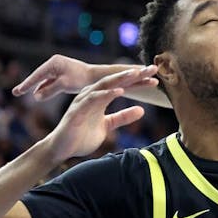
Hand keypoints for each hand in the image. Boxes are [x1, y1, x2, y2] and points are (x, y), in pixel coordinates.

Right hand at [12, 55, 96, 100]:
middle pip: (38, 76)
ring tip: (22, 92)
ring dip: (36, 87)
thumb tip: (36, 96)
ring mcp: (58, 68)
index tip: (17, 92)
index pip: (37, 75)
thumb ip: (49, 90)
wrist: (96, 77)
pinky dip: (45, 88)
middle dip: (28, 85)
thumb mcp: (64, 85)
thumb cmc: (81, 79)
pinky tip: (38, 94)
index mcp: (54, 63)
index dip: (27, 84)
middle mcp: (55, 64)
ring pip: (44, 80)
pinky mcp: (62, 74)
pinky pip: (50, 82)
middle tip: (15, 93)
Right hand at [43, 67, 157, 163]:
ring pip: (104, 86)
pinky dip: (106, 94)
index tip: (155, 76)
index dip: (138, 81)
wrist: (62, 149)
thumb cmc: (82, 136)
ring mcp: (84, 101)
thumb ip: (123, 117)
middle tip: (150, 68)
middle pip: (115, 80)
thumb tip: (142, 110)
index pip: (122, 85)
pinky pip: (93, 99)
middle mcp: (92, 95)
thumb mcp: (108, 125)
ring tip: (135, 74)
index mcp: (100, 98)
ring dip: (120, 79)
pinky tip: (119, 91)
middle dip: (133, 74)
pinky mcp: (77, 110)